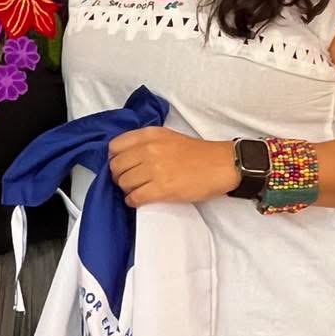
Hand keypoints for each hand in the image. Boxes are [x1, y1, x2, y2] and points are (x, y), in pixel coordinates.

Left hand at [108, 127, 238, 206]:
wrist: (220, 165)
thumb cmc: (196, 153)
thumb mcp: (167, 136)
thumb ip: (145, 142)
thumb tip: (124, 156)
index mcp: (149, 135)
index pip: (115, 146)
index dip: (114, 158)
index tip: (120, 165)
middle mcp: (148, 150)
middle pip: (116, 166)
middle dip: (119, 175)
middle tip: (127, 180)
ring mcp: (154, 169)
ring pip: (123, 183)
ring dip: (126, 189)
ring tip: (135, 190)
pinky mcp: (161, 189)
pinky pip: (134, 197)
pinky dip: (132, 201)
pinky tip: (137, 200)